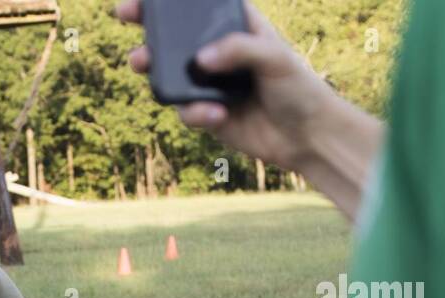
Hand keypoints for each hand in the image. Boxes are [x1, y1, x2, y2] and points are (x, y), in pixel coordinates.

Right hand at [115, 0, 337, 173]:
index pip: (198, 9)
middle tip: (138, 49)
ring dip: (158, 78)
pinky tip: (218, 115)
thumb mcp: (275, 58)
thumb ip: (238, 49)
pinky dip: (196, 113)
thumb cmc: (298, 88)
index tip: (139, 5)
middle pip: (175, 42)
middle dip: (150, 42)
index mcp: (236, 28)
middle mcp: (219, 54)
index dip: (168, 5)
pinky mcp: (207, 114)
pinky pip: (187, 111)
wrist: (306, 136)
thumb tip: (200, 59)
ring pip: (172, 78)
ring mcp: (210, 85)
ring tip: (152, 76)